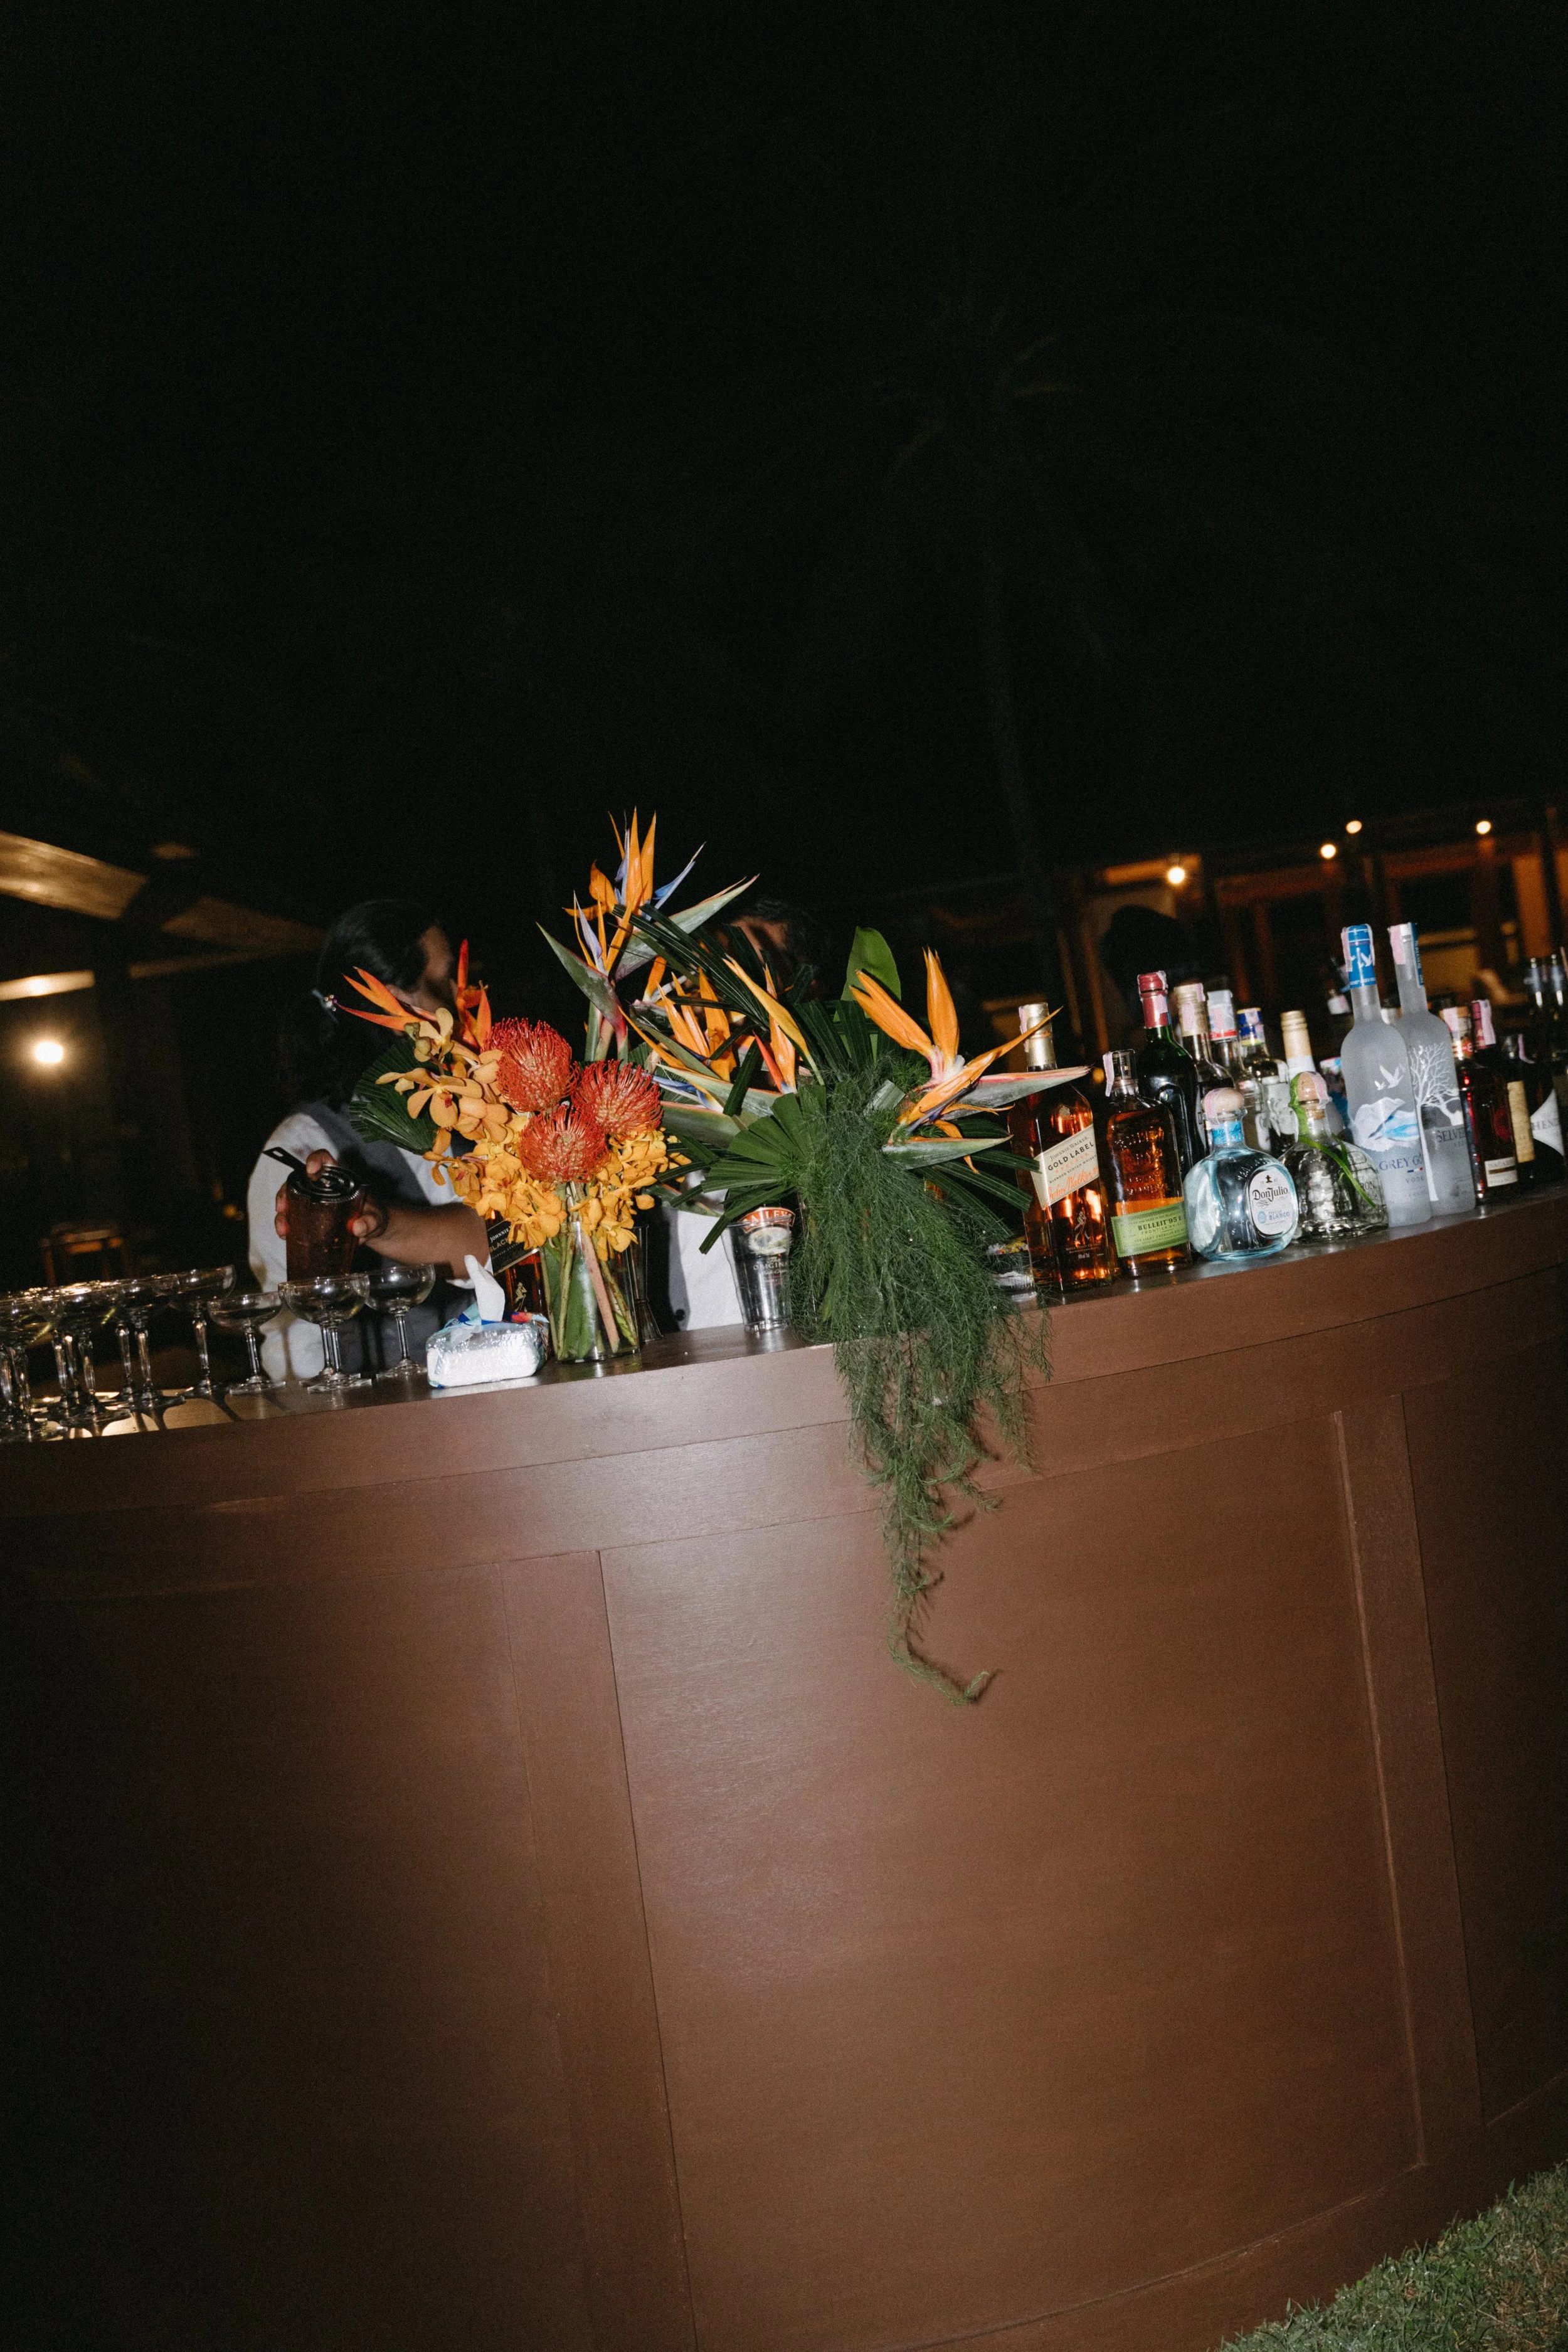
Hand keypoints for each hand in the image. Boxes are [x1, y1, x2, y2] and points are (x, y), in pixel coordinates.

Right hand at [272, 1151, 387, 1242]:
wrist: (374, 1231)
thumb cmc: (375, 1216)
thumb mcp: (376, 1218)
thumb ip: (371, 1221)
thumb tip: (357, 1228)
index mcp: (339, 1177)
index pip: (325, 1159)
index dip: (315, 1160)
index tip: (311, 1171)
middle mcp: (323, 1187)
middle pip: (298, 1181)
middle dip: (285, 1193)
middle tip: (283, 1209)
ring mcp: (315, 1202)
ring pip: (292, 1201)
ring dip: (283, 1214)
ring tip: (284, 1230)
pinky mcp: (312, 1218)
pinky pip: (295, 1218)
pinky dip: (287, 1226)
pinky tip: (286, 1235)